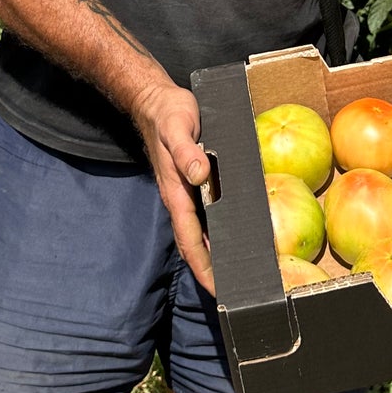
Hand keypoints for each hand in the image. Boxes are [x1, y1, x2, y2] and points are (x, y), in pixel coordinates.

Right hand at [133, 79, 215, 294]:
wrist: (155, 101)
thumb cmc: (168, 114)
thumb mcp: (179, 128)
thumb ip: (188, 152)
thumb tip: (202, 176)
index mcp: (176, 193)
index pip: (190, 240)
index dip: (204, 267)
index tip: (218, 290)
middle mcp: (180, 199)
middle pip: (195, 244)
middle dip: (210, 270)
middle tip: (234, 291)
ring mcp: (184, 193)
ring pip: (199, 232)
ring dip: (214, 253)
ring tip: (236, 271)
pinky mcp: (191, 183)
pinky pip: (204, 214)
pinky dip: (216, 230)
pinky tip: (231, 233)